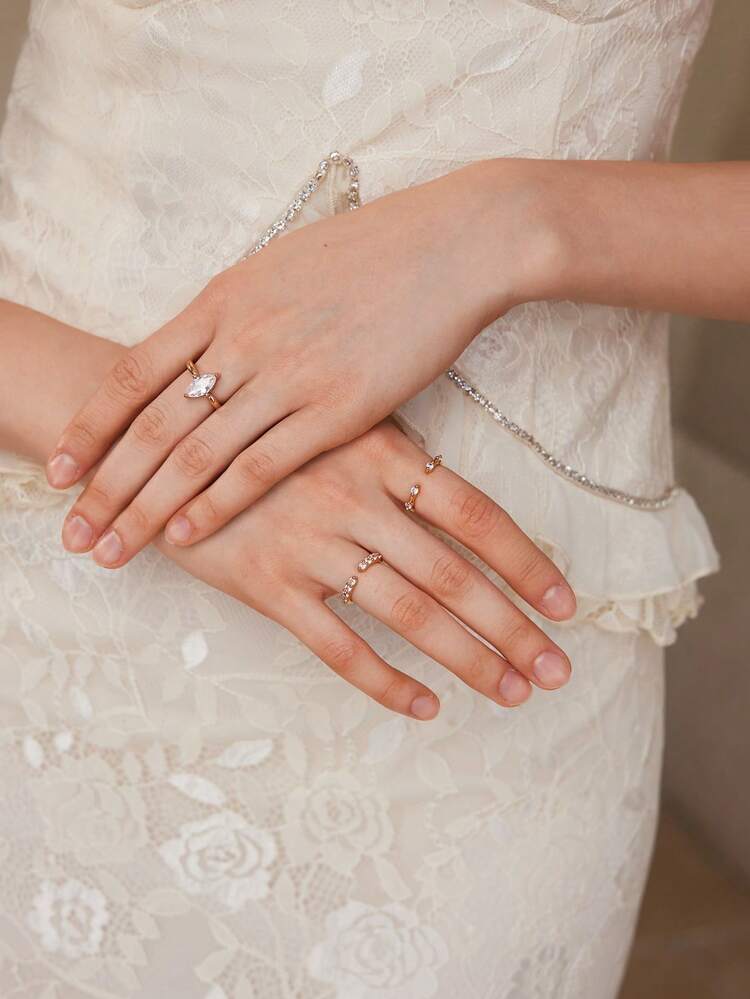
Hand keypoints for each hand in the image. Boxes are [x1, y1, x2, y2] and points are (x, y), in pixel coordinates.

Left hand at [47, 160, 541, 566]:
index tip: (60, 469)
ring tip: (111, 547)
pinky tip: (187, 534)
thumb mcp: (280, 265)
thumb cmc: (371, 252)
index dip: (91, 426)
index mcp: (223, 299)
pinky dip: (217, 503)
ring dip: (148, 506)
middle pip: (154, 424)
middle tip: (73, 530)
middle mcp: (244, 338)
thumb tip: (197, 347)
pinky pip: (262, 465)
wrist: (452, 245)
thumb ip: (232, 311)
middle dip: (107, 483)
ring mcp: (290, 374)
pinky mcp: (340, 407)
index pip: (134, 373)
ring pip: (198, 452)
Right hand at [155, 421, 575, 719]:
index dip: (526, 562)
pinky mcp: (267, 584)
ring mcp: (308, 542)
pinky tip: (424, 706)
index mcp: (381, 451)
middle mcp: (351, 497)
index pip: (475, 514)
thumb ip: (402, 460)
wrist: (167, 446)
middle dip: (512, 629)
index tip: (567, 605)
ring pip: (405, 615)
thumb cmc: (272, 435)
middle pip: (452, 576)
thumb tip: (477, 513)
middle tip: (558, 671)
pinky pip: (336, 646)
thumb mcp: (340, 422)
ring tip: (510, 693)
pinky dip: (384, 682)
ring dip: (466, 660)